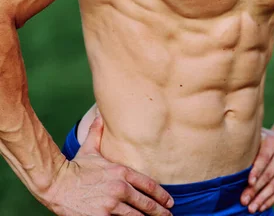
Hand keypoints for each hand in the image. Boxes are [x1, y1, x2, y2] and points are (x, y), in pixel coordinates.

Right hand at [43, 115, 173, 215]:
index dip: (161, 194)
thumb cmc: (75, 167)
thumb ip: (97, 133)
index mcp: (121, 172)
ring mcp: (111, 205)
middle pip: (146, 203)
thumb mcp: (89, 148)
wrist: (57, 184)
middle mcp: (120, 188)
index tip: (169, 201)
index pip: (148, 184)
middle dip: (159, 212)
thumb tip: (99, 115)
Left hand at [240, 127, 273, 212]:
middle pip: (270, 173)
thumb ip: (249, 148)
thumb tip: (233, 165)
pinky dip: (272, 200)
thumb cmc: (264, 141)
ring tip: (252, 207)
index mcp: (273, 140)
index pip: (264, 157)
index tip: (249, 182)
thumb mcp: (257, 138)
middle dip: (256, 189)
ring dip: (263, 198)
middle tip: (244, 200)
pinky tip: (263, 206)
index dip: (257, 170)